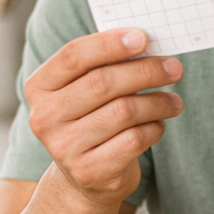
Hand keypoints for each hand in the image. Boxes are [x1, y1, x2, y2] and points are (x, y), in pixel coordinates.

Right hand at [24, 29, 183, 206]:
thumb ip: (105, 65)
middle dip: (145, 71)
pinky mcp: (89, 170)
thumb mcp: (86, 91)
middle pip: (102, 83)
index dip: (110, 44)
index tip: (143, 37)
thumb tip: (145, 42)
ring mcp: (64, 147)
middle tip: (174, 68)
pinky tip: (157, 125)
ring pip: (123, 111)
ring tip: (173, 101)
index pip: (73, 56)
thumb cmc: (92, 119)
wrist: (86, 176)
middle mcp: (45, 117)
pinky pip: (134, 139)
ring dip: (157, 102)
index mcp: (39, 87)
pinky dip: (154, 128)